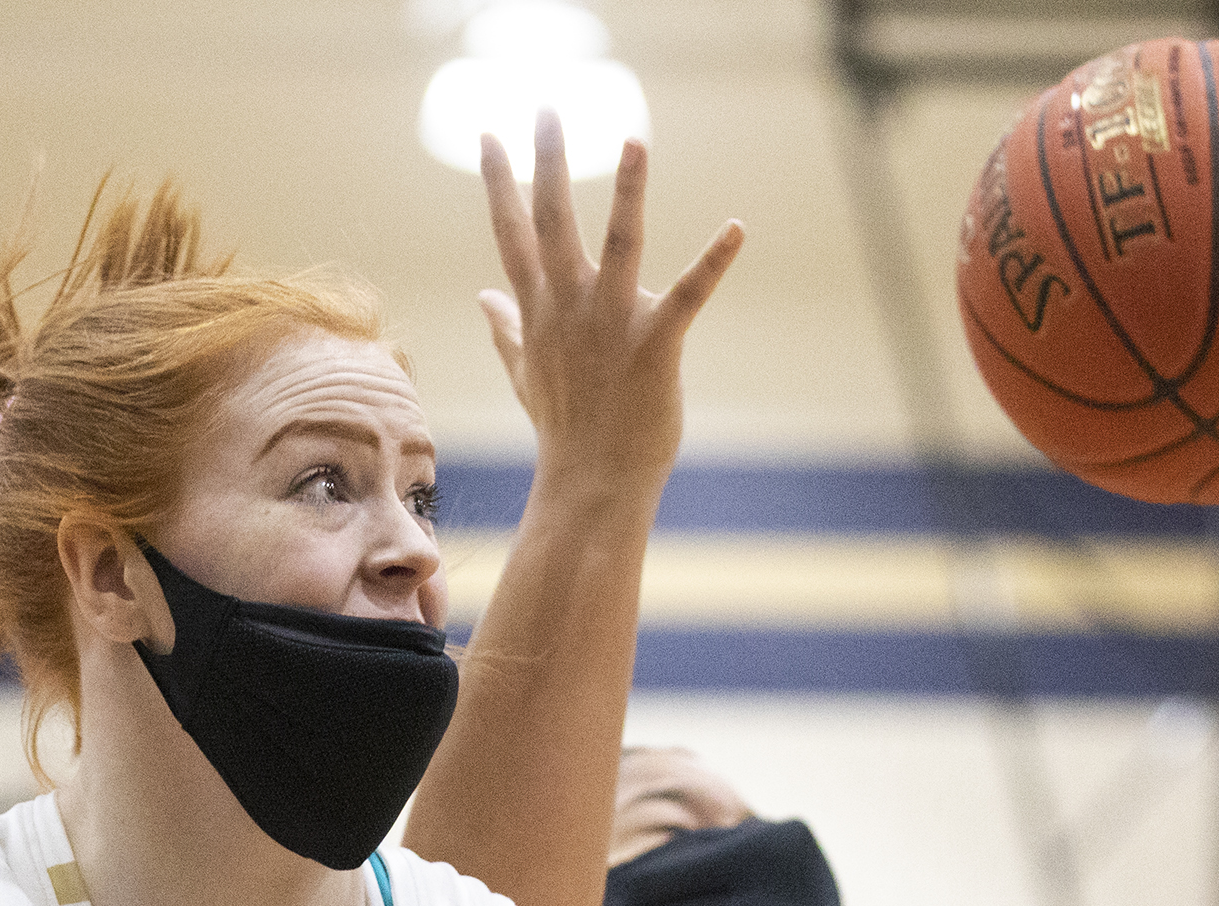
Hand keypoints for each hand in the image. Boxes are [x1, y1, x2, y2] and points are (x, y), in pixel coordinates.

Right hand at [477, 111, 742, 497]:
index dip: (500, 182)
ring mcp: (611, 324)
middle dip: (549, 162)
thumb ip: (507, 329)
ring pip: (619, 244)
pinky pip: (688, 295)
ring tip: (634, 139)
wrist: (592, 483)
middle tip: (546, 109)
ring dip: (628, 191)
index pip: (511, 234)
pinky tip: (736, 228)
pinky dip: (713, 262)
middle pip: (553, 221)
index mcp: (540, 310)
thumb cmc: (565, 429)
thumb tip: (482, 300)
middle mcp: (570, 307)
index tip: (490, 135)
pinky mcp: (654, 346)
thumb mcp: (527, 372)